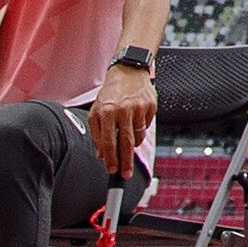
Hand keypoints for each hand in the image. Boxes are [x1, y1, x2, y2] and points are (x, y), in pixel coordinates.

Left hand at [90, 63, 156, 182]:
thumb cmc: (111, 93)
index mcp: (106, 111)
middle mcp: (122, 110)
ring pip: (138, 137)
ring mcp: (138, 108)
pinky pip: (146, 127)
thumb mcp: (97, 111)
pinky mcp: (150, 106)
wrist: (129, 71)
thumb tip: (101, 154)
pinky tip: (135, 121)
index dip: (110, 159)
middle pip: (125, 143)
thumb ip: (97, 134)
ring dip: (133, 144)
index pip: (108, 142)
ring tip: (128, 138)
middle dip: (125, 162)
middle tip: (125, 175)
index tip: (112, 170)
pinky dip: (141, 130)